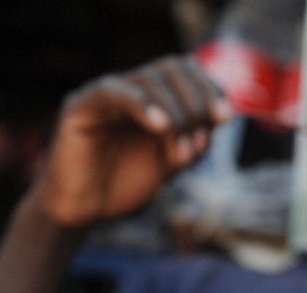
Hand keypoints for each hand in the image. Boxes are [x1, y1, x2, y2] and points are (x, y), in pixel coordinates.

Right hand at [28, 55, 231, 226]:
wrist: (83, 209)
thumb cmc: (124, 184)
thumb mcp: (172, 162)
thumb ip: (196, 140)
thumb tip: (219, 118)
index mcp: (152, 97)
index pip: (186, 70)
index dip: (209, 88)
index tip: (225, 118)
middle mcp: (130, 89)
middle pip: (171, 67)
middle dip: (197, 99)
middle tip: (204, 135)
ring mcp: (105, 94)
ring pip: (149, 79)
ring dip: (176, 114)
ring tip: (180, 153)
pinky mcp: (81, 106)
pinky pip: (114, 92)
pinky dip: (143, 105)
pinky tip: (161, 126)